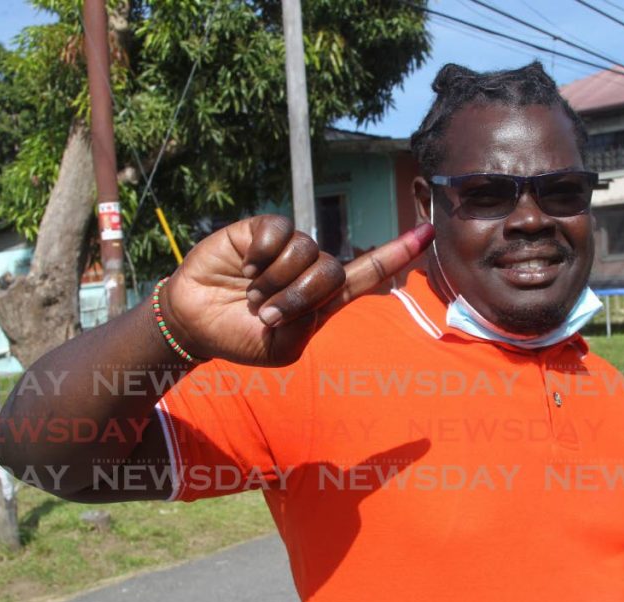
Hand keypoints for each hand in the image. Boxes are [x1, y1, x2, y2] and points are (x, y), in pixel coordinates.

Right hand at [159, 215, 433, 365]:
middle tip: (266, 314)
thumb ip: (303, 324)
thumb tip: (307, 289)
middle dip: (298, 297)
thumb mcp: (280, 348)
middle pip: (331, 270)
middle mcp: (311, 268)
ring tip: (251, 295)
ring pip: (306, 251)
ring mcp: (287, 249)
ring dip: (274, 281)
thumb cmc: (242, 338)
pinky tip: (244, 266)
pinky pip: (278, 232)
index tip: (428, 233)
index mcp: (325, 298)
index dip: (398, 253)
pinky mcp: (260, 231)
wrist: (195, 324)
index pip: (368, 272)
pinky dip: (261, 254)